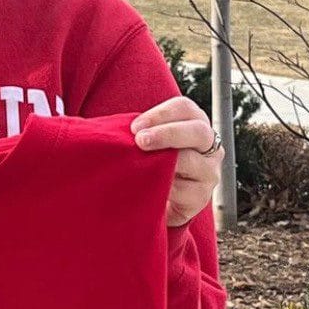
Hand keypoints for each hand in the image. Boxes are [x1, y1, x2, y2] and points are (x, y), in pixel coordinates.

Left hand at [130, 96, 223, 227]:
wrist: (155, 201)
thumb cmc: (147, 162)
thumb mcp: (143, 142)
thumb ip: (135, 131)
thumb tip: (99, 128)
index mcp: (192, 123)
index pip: (184, 108)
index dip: (160, 114)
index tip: (134, 127)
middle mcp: (208, 146)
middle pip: (198, 131)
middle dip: (168, 134)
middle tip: (140, 141)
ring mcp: (208, 172)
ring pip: (196, 163)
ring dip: (167, 163)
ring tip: (143, 167)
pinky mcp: (201, 198)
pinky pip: (189, 192)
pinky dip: (169, 189)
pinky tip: (152, 188)